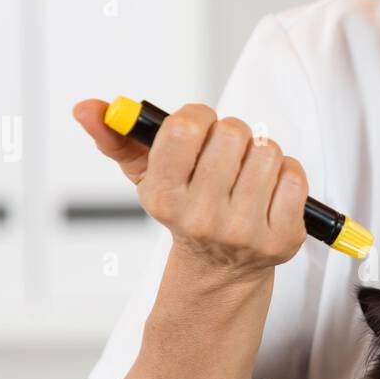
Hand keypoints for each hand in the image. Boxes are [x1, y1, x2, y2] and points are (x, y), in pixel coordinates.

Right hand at [73, 99, 309, 281]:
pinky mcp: (282, 239)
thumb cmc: (186, 209)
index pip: (185, 128)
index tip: (199, 128)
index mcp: (164, 198)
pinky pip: (294, 176)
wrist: (220, 270)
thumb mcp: (147, 175)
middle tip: (226, 155)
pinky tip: (269, 191)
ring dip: (260, 153)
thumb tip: (85, 108)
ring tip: (246, 174)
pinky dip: (286, 174)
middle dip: (232, 134)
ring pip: (268, 151)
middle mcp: (202, 218)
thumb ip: (116, 137)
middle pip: (233, 133)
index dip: (198, 116)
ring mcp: (244, 232)